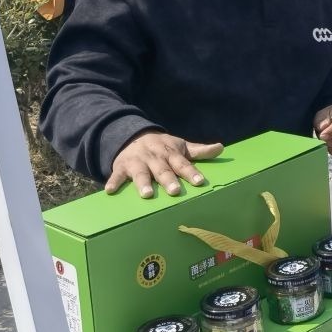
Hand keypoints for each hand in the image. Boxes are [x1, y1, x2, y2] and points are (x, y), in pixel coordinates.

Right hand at [107, 131, 223, 197]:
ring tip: (148, 194)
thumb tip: (221, 147)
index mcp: (170, 154)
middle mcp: (155, 158)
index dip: (191, 172)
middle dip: (168, 180)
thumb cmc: (162, 147)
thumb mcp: (180, 146)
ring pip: (141, 174)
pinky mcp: (122, 167)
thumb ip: (199, 151)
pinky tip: (110, 190)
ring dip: (143, 183)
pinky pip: (117, 175)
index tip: (200, 181)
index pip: (182, 164)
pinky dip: (113, 182)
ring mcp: (138, 162)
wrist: (133, 136)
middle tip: (175, 191)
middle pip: (163, 170)